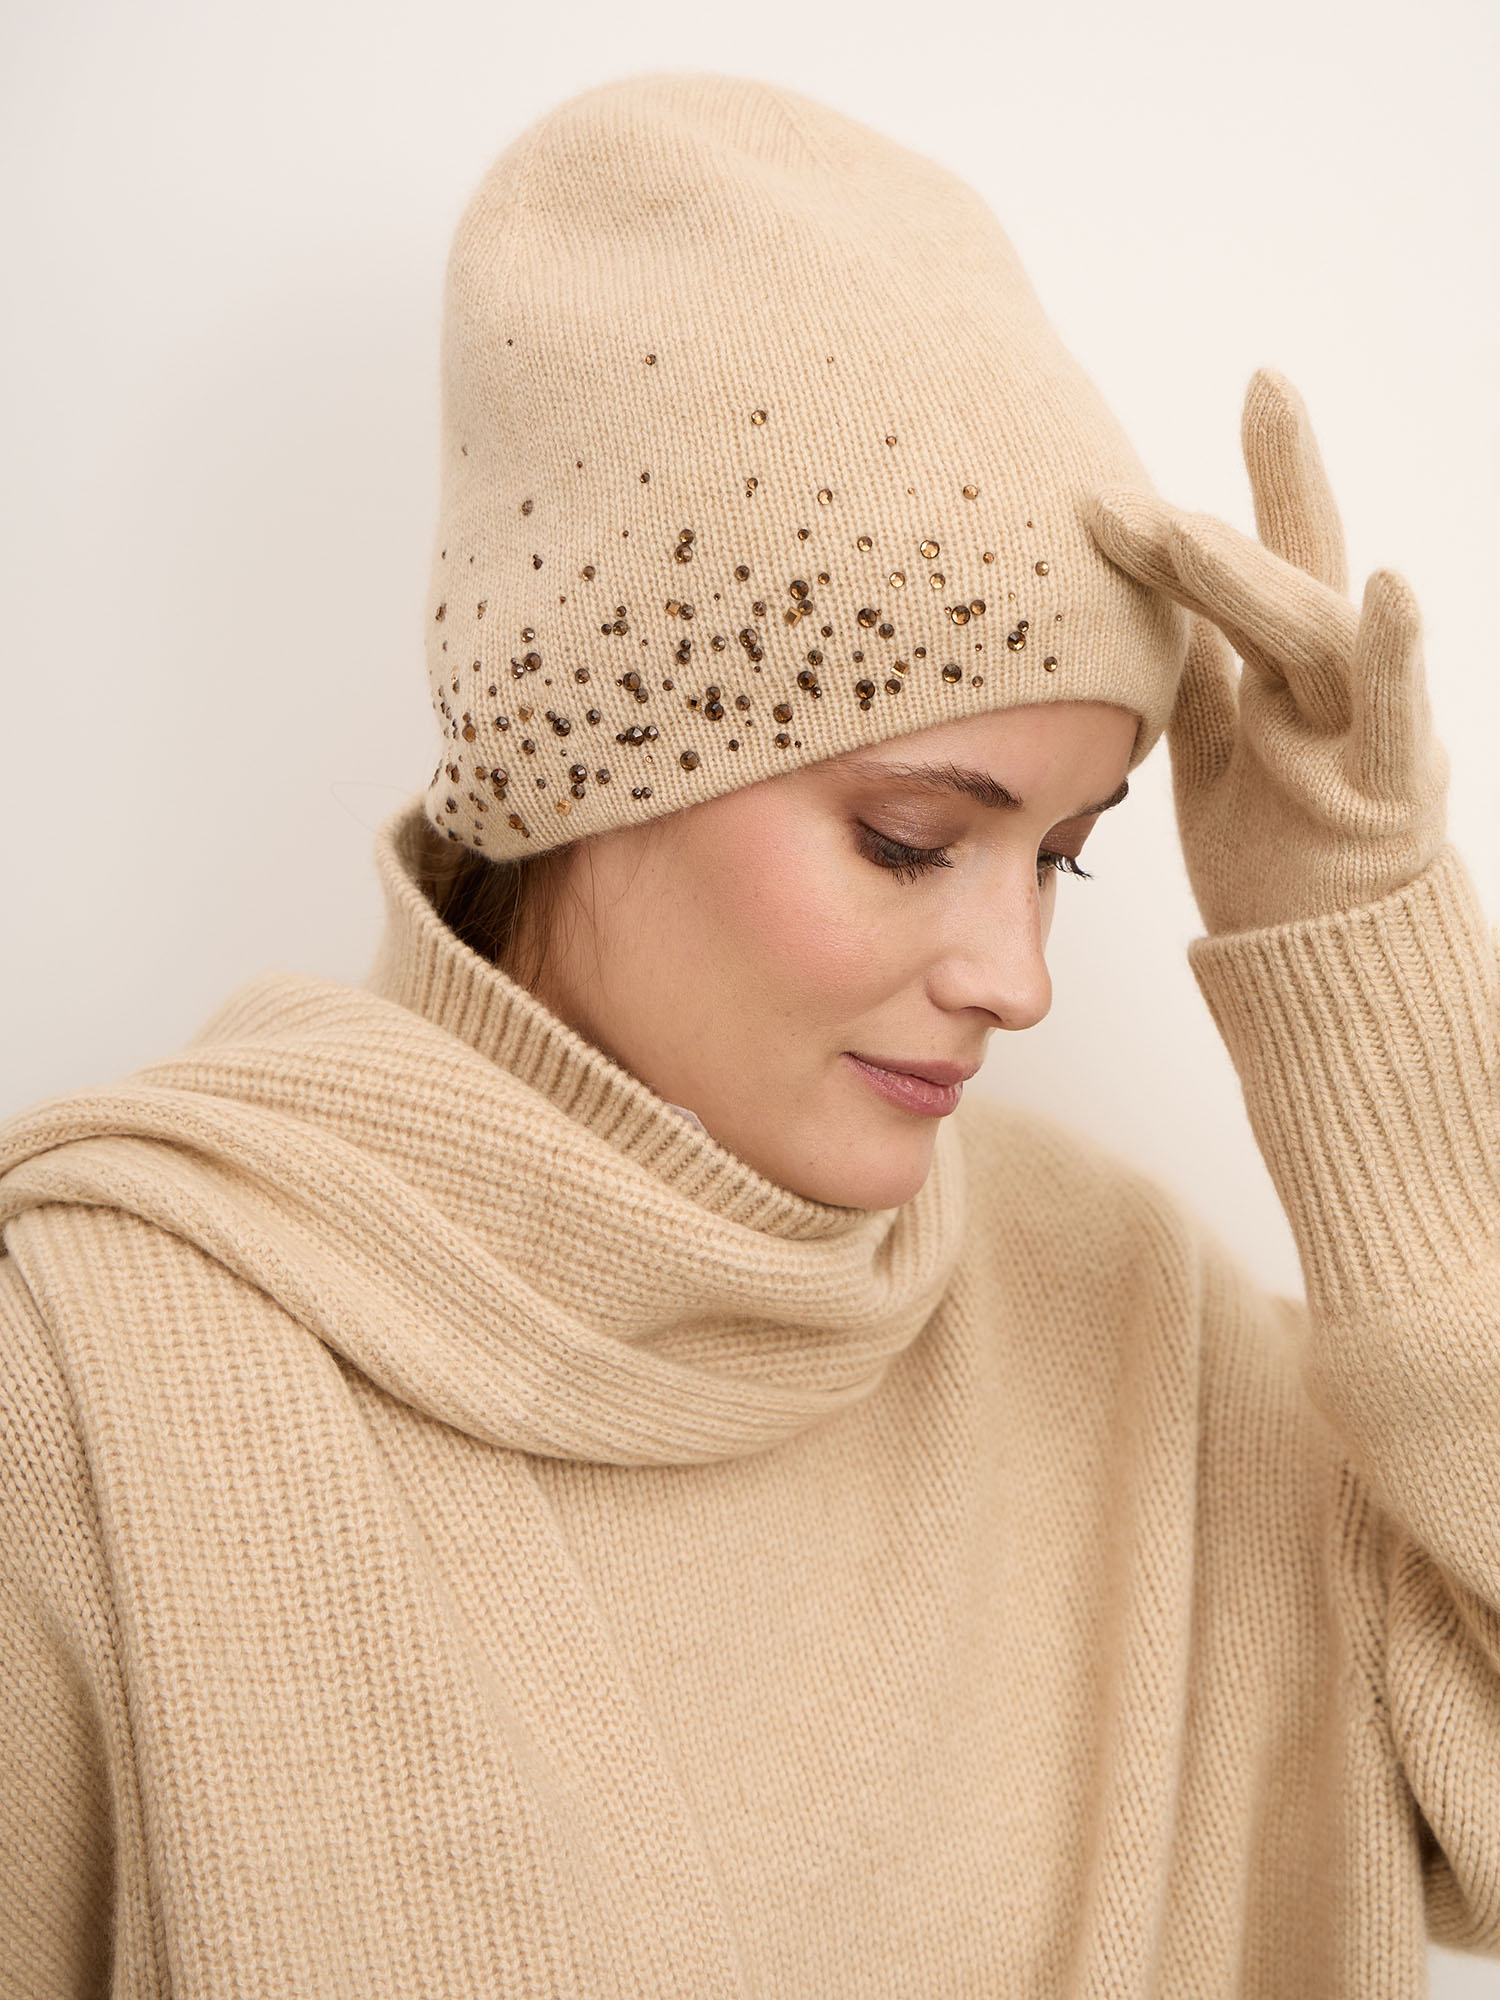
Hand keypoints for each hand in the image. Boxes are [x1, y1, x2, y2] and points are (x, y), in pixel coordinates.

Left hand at [1085, 368, 1449, 935]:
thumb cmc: (1274, 864)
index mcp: (1287, 679)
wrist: (1329, 977)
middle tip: (1261, 384)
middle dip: (1282, 479)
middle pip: (1297, 574)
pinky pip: (1396, 724)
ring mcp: (1363, 743)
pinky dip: (1399, 655)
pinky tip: (1391, 585)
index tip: (1194, 419)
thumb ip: (1191, 682)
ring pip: (1320, 638)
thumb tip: (1132, 609)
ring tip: (1187, 521)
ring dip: (1257, 575)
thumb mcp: (1217, 757)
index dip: (1223, 495)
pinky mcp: (1390, 803)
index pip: (1250, 569)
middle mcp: (1333, 695)